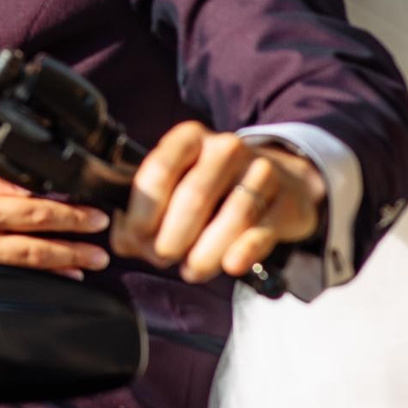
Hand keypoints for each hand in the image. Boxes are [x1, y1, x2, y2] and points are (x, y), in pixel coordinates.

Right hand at [0, 150, 110, 285]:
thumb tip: (28, 189)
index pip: (36, 212)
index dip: (71, 217)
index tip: (95, 218)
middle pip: (37, 247)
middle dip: (75, 248)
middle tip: (104, 250)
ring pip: (23, 269)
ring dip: (60, 268)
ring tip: (87, 266)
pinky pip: (0, 283)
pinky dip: (30, 284)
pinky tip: (50, 283)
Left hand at [111, 122, 323, 285]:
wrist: (281, 182)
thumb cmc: (215, 188)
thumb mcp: (176, 185)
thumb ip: (143, 211)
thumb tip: (123, 241)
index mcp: (190, 137)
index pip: (159, 171)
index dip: (143, 212)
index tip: (137, 238)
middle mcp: (226, 147)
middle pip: (194, 197)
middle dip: (171, 238)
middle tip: (162, 258)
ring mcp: (261, 172)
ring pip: (232, 215)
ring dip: (204, 252)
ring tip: (191, 269)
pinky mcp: (285, 203)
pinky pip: (262, 230)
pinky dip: (243, 250)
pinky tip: (229, 264)